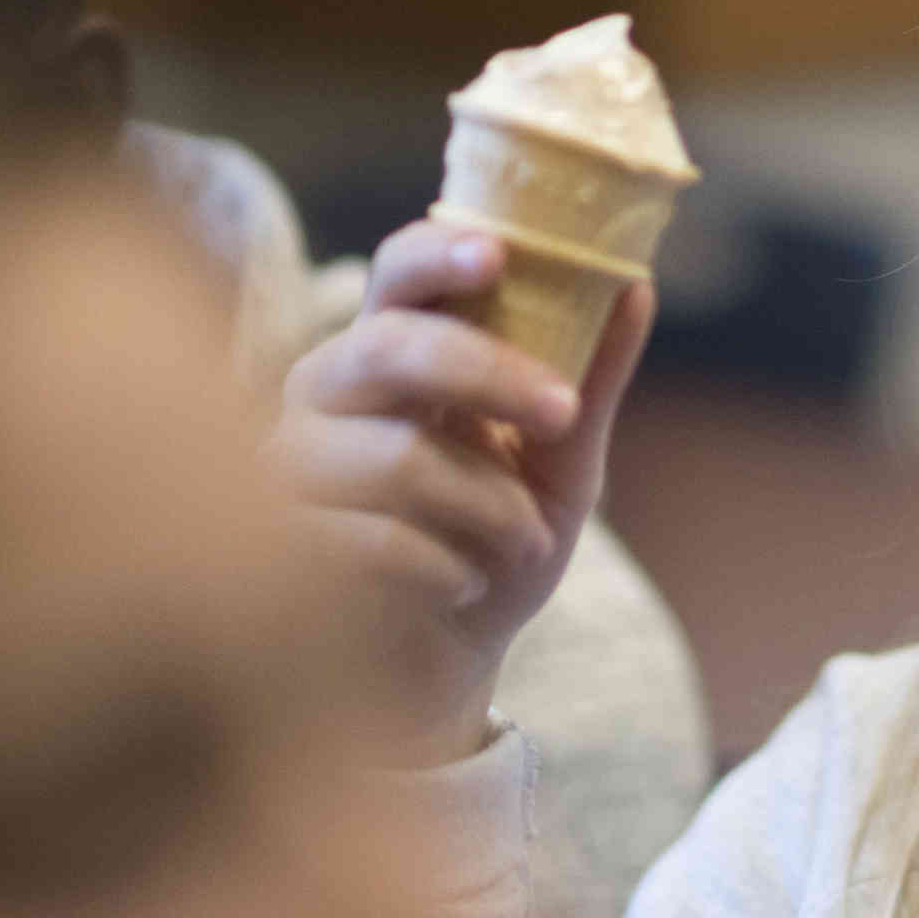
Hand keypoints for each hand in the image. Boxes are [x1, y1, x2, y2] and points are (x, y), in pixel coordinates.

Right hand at [271, 219, 651, 765]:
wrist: (446, 664)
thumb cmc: (496, 547)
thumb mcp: (561, 467)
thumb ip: (588, 383)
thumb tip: (637, 286)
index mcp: (391, 353)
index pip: (398, 275)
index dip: (438, 253)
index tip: (499, 253)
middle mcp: (326, 394)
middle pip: (388, 348)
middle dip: (489, 375)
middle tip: (564, 417)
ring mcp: (291, 469)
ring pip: (395, 456)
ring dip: (488, 505)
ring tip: (525, 544)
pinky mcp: (281, 548)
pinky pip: (371, 540)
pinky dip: (444, 567)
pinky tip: (464, 586)